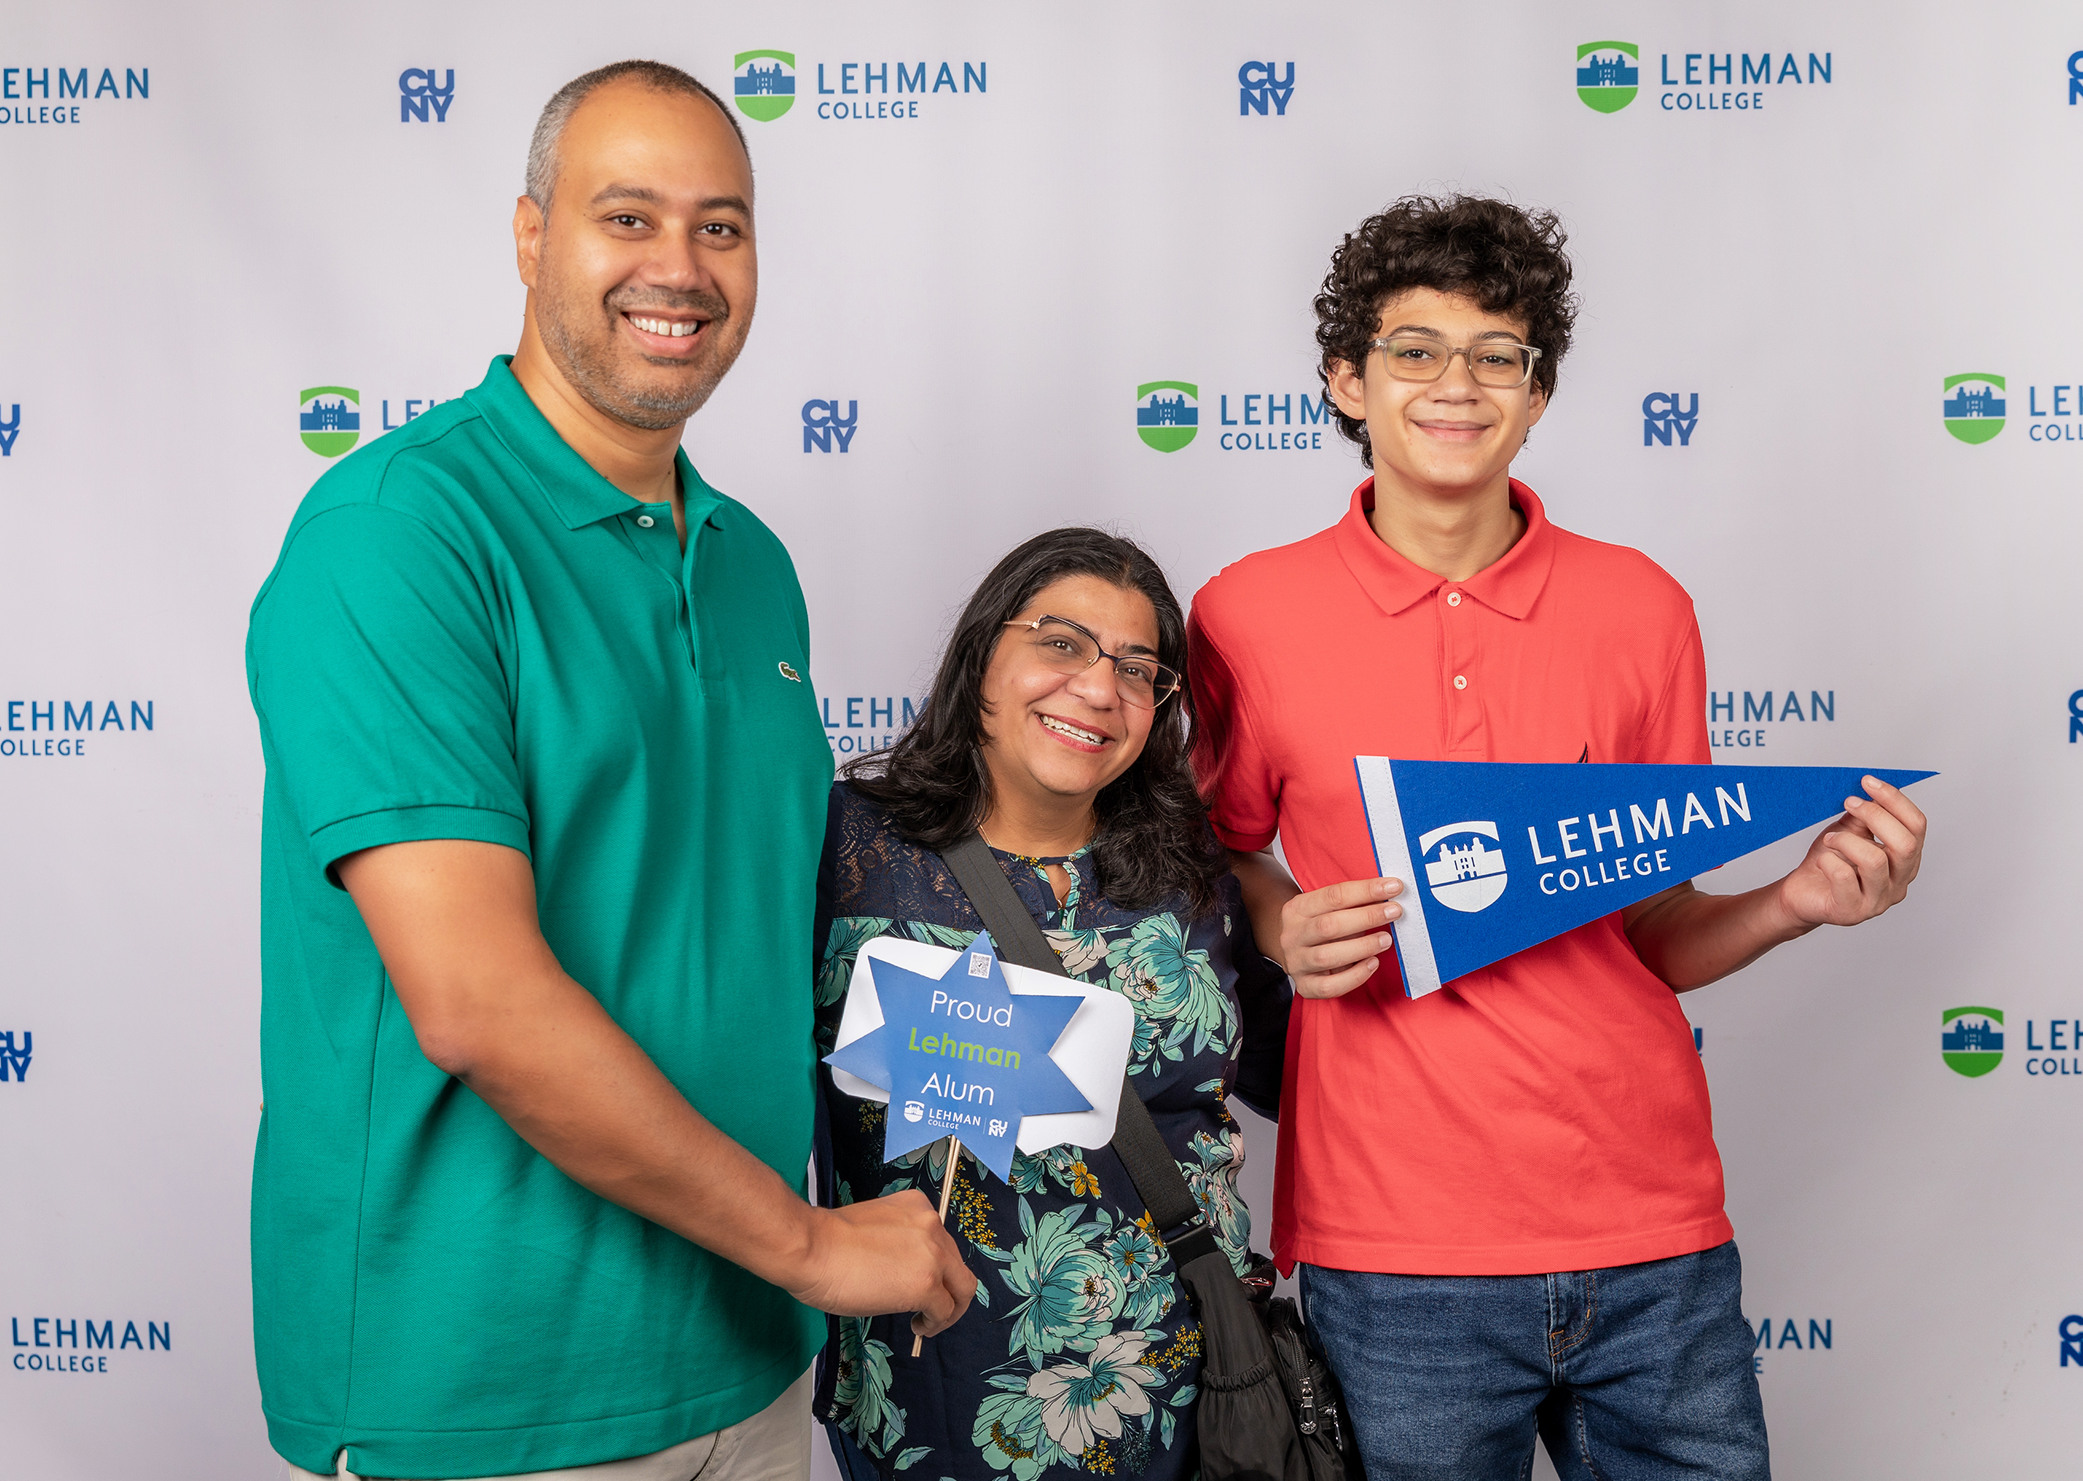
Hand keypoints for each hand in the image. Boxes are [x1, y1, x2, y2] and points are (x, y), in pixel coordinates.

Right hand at [784, 1191, 975, 1337]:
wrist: (812, 1248)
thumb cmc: (827, 1241)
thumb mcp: (876, 1229)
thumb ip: (899, 1242)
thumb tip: (903, 1270)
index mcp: (917, 1207)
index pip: (941, 1242)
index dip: (935, 1267)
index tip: (922, 1282)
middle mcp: (932, 1225)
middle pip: (957, 1264)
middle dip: (949, 1289)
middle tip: (933, 1309)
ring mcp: (933, 1255)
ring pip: (962, 1287)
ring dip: (949, 1309)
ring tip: (928, 1323)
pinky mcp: (926, 1284)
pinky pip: (944, 1310)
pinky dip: (936, 1323)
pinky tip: (918, 1328)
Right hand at [1278, 877, 1404, 998]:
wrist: (1295, 951)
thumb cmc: (1321, 927)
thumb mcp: (1327, 909)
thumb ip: (1353, 903)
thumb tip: (1389, 893)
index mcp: (1296, 909)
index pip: (1333, 896)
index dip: (1365, 890)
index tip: (1393, 887)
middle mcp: (1292, 935)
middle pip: (1328, 926)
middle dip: (1366, 917)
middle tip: (1395, 912)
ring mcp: (1296, 962)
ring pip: (1327, 956)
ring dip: (1362, 946)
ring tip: (1386, 939)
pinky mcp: (1305, 986)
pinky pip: (1329, 986)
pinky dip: (1355, 975)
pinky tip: (1372, 963)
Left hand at [1773, 774, 1926, 930]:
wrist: (1802, 893)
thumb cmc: (1828, 863)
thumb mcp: (1849, 832)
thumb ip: (1865, 816)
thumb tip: (1872, 789)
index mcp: (1905, 861)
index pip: (1917, 827)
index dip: (1895, 800)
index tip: (1869, 782)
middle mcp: (1899, 882)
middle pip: (1906, 844)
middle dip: (1876, 815)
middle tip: (1849, 802)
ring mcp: (1877, 901)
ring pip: (1875, 861)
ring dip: (1847, 841)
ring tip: (1830, 839)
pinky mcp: (1852, 911)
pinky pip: (1845, 878)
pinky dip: (1830, 861)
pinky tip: (1822, 860)